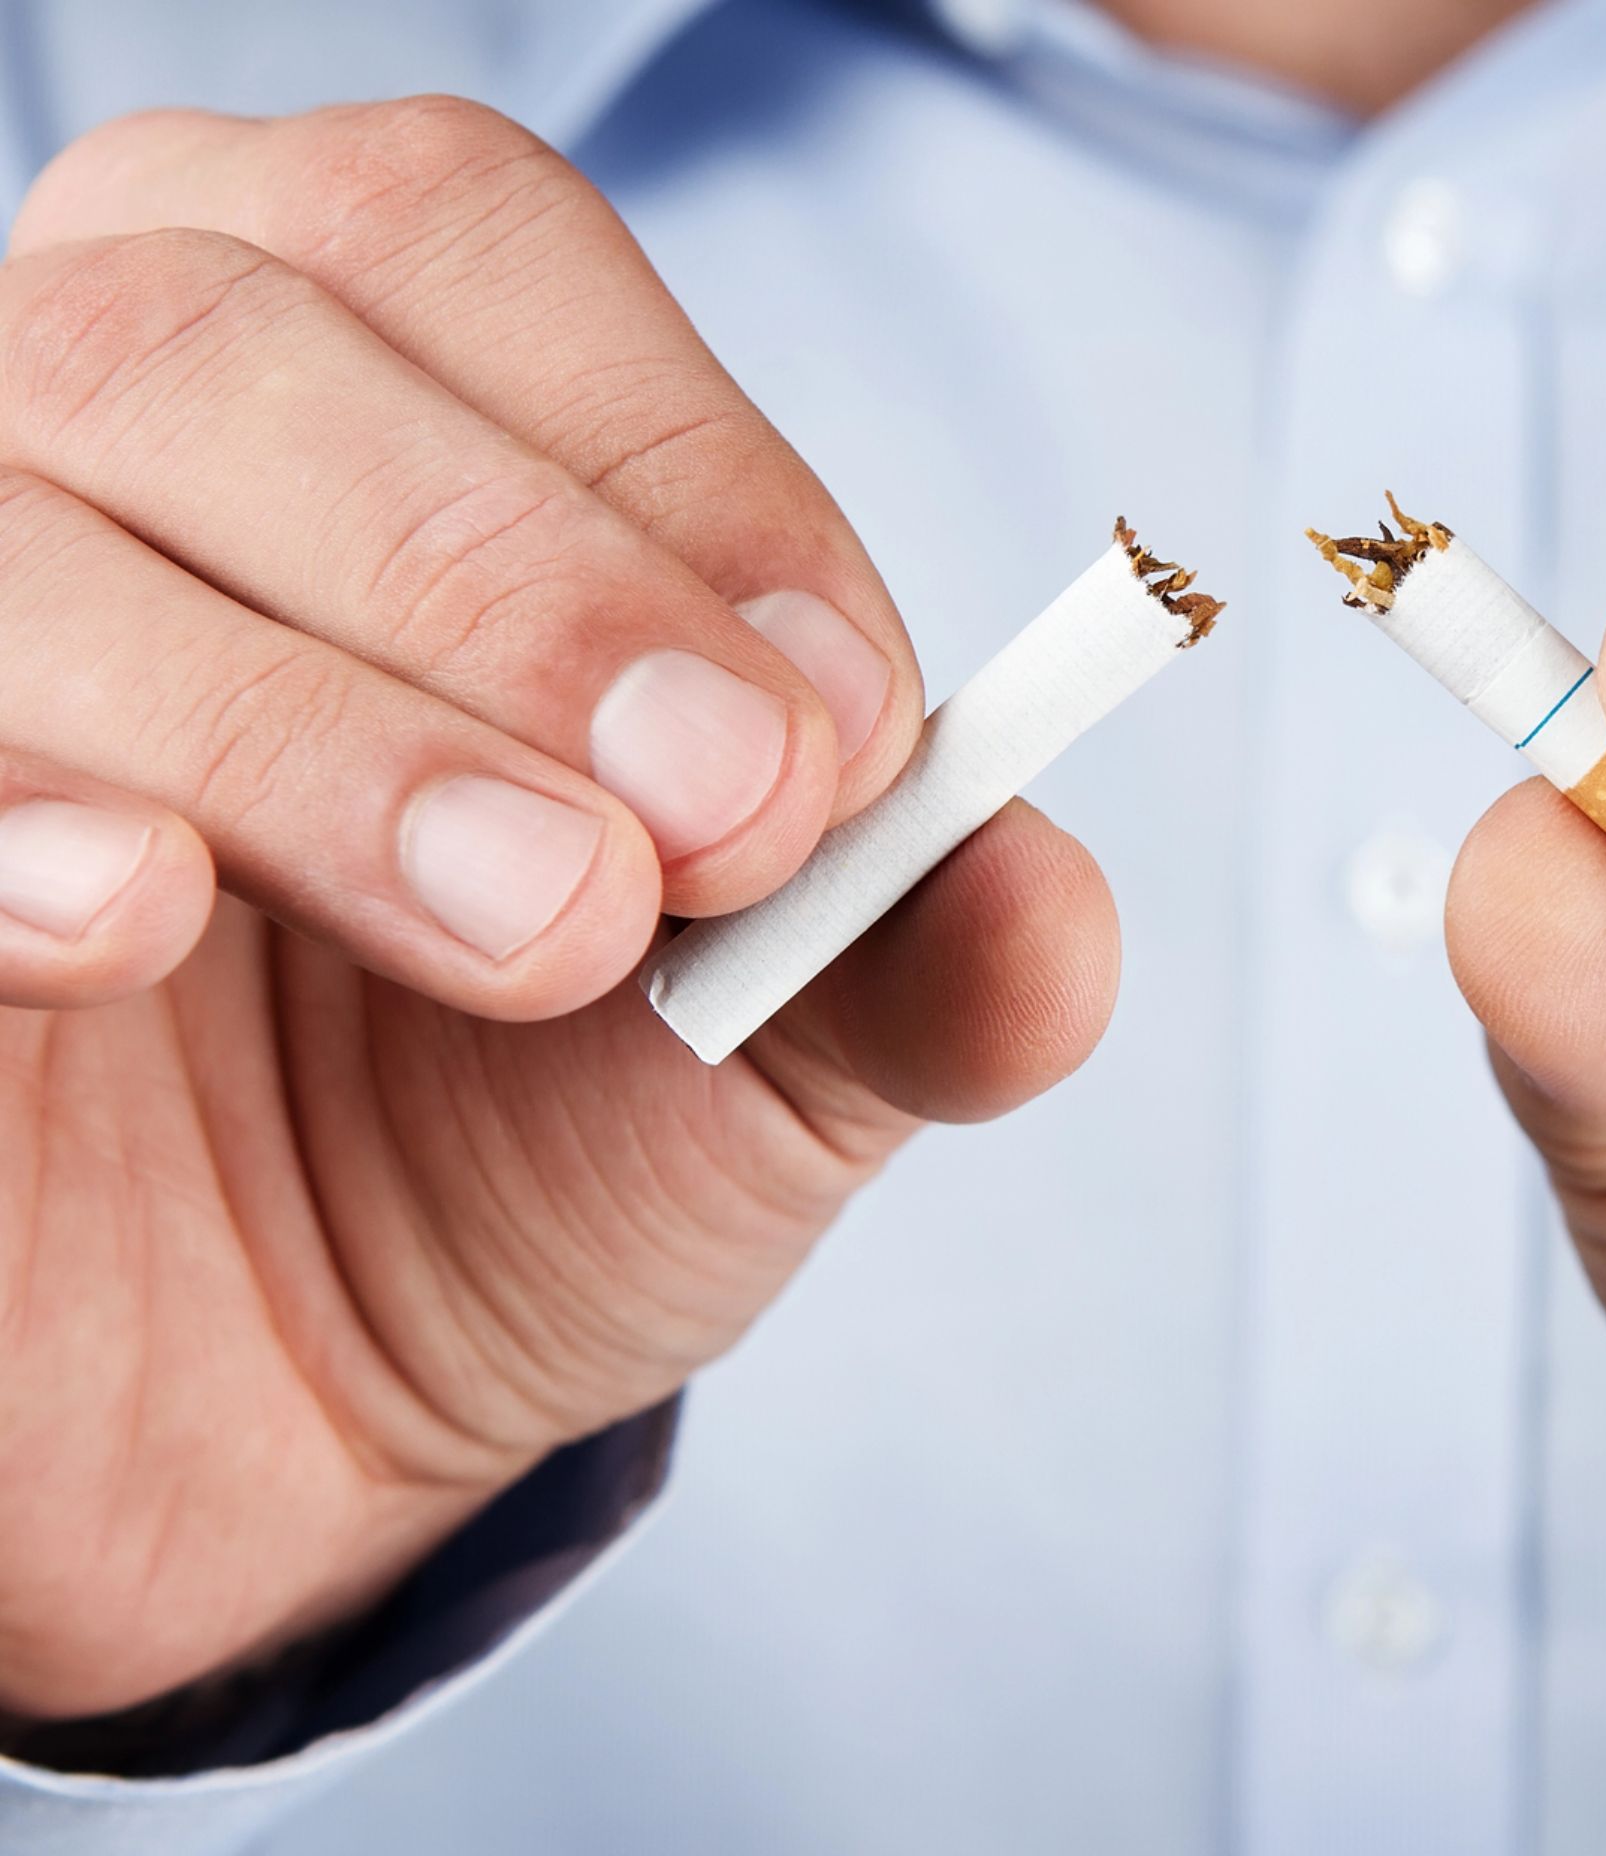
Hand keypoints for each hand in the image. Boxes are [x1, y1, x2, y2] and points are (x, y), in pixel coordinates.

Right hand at [0, 100, 1116, 1722]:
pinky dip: (8, 815)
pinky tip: (139, 917)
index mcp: (334, 378)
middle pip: (227, 340)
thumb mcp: (767, 1061)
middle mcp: (78, 433)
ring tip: (544, 923)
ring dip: (316, 725)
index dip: (676, 474)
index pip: (464, 248)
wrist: (278, 1407)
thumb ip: (914, 959)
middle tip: (714, 831)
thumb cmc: (512, 1153)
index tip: (849, 738)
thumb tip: (1050, 911)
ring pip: (24, 515)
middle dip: (519, 589)